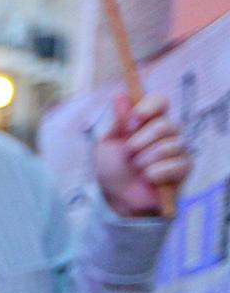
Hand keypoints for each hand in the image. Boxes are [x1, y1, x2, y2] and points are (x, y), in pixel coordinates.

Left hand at [95, 93, 190, 217]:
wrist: (117, 196)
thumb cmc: (112, 168)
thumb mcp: (107, 144)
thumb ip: (118, 122)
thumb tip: (120, 96)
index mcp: (149, 121)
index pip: (160, 101)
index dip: (149, 107)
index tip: (132, 121)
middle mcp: (168, 131)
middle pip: (165, 124)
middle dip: (139, 142)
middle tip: (128, 154)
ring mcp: (179, 148)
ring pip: (168, 146)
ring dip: (144, 161)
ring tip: (137, 168)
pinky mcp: (185, 166)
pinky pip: (174, 165)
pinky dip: (154, 174)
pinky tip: (148, 178)